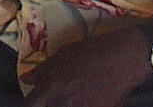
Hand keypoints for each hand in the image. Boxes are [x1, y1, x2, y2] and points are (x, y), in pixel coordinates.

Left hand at [23, 27, 149, 106]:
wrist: (126, 59)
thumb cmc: (94, 52)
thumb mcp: (65, 54)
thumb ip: (43, 70)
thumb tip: (27, 79)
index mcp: (51, 89)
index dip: (30, 105)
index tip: (35, 102)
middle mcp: (62, 105)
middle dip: (46, 105)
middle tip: (55, 97)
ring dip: (65, 104)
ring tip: (74, 96)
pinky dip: (80, 106)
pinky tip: (85, 99)